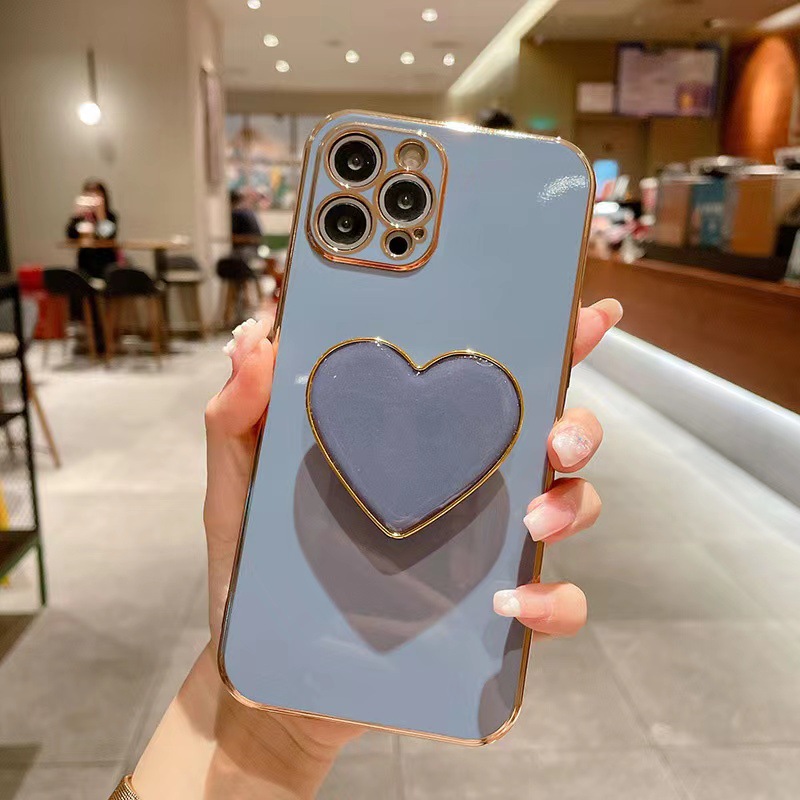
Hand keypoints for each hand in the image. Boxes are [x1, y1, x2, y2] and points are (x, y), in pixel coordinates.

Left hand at [204, 299, 619, 681]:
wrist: (269, 673)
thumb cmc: (258, 568)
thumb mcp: (241, 486)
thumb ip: (239, 417)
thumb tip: (254, 341)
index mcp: (416, 441)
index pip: (484, 380)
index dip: (542, 342)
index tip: (586, 313)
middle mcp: (462, 483)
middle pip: (549, 434)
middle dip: (577, 423)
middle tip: (557, 436)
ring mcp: (482, 548)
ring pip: (569, 505)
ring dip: (572, 503)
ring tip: (532, 520)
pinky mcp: (489, 616)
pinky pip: (551, 603)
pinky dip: (551, 601)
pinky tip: (513, 603)